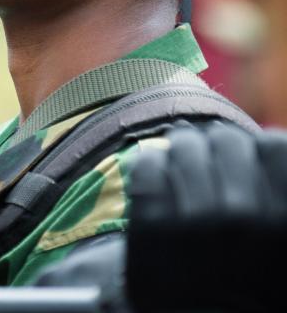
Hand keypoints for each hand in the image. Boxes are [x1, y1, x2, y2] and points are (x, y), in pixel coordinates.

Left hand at [127, 122, 286, 311]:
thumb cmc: (251, 285)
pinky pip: (149, 165)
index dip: (256, 151)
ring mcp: (196, 221)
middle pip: (225, 140)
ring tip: (182, 162)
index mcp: (284, 220)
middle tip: (208, 159)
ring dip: (182, 149)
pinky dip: (151, 162)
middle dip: (215, 147)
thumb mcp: (278, 237)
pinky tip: (157, 171)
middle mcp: (245, 218)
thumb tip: (266, 139)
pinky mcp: (152, 225)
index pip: (272, 146)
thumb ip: (277, 194)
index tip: (246, 161)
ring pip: (186, 145)